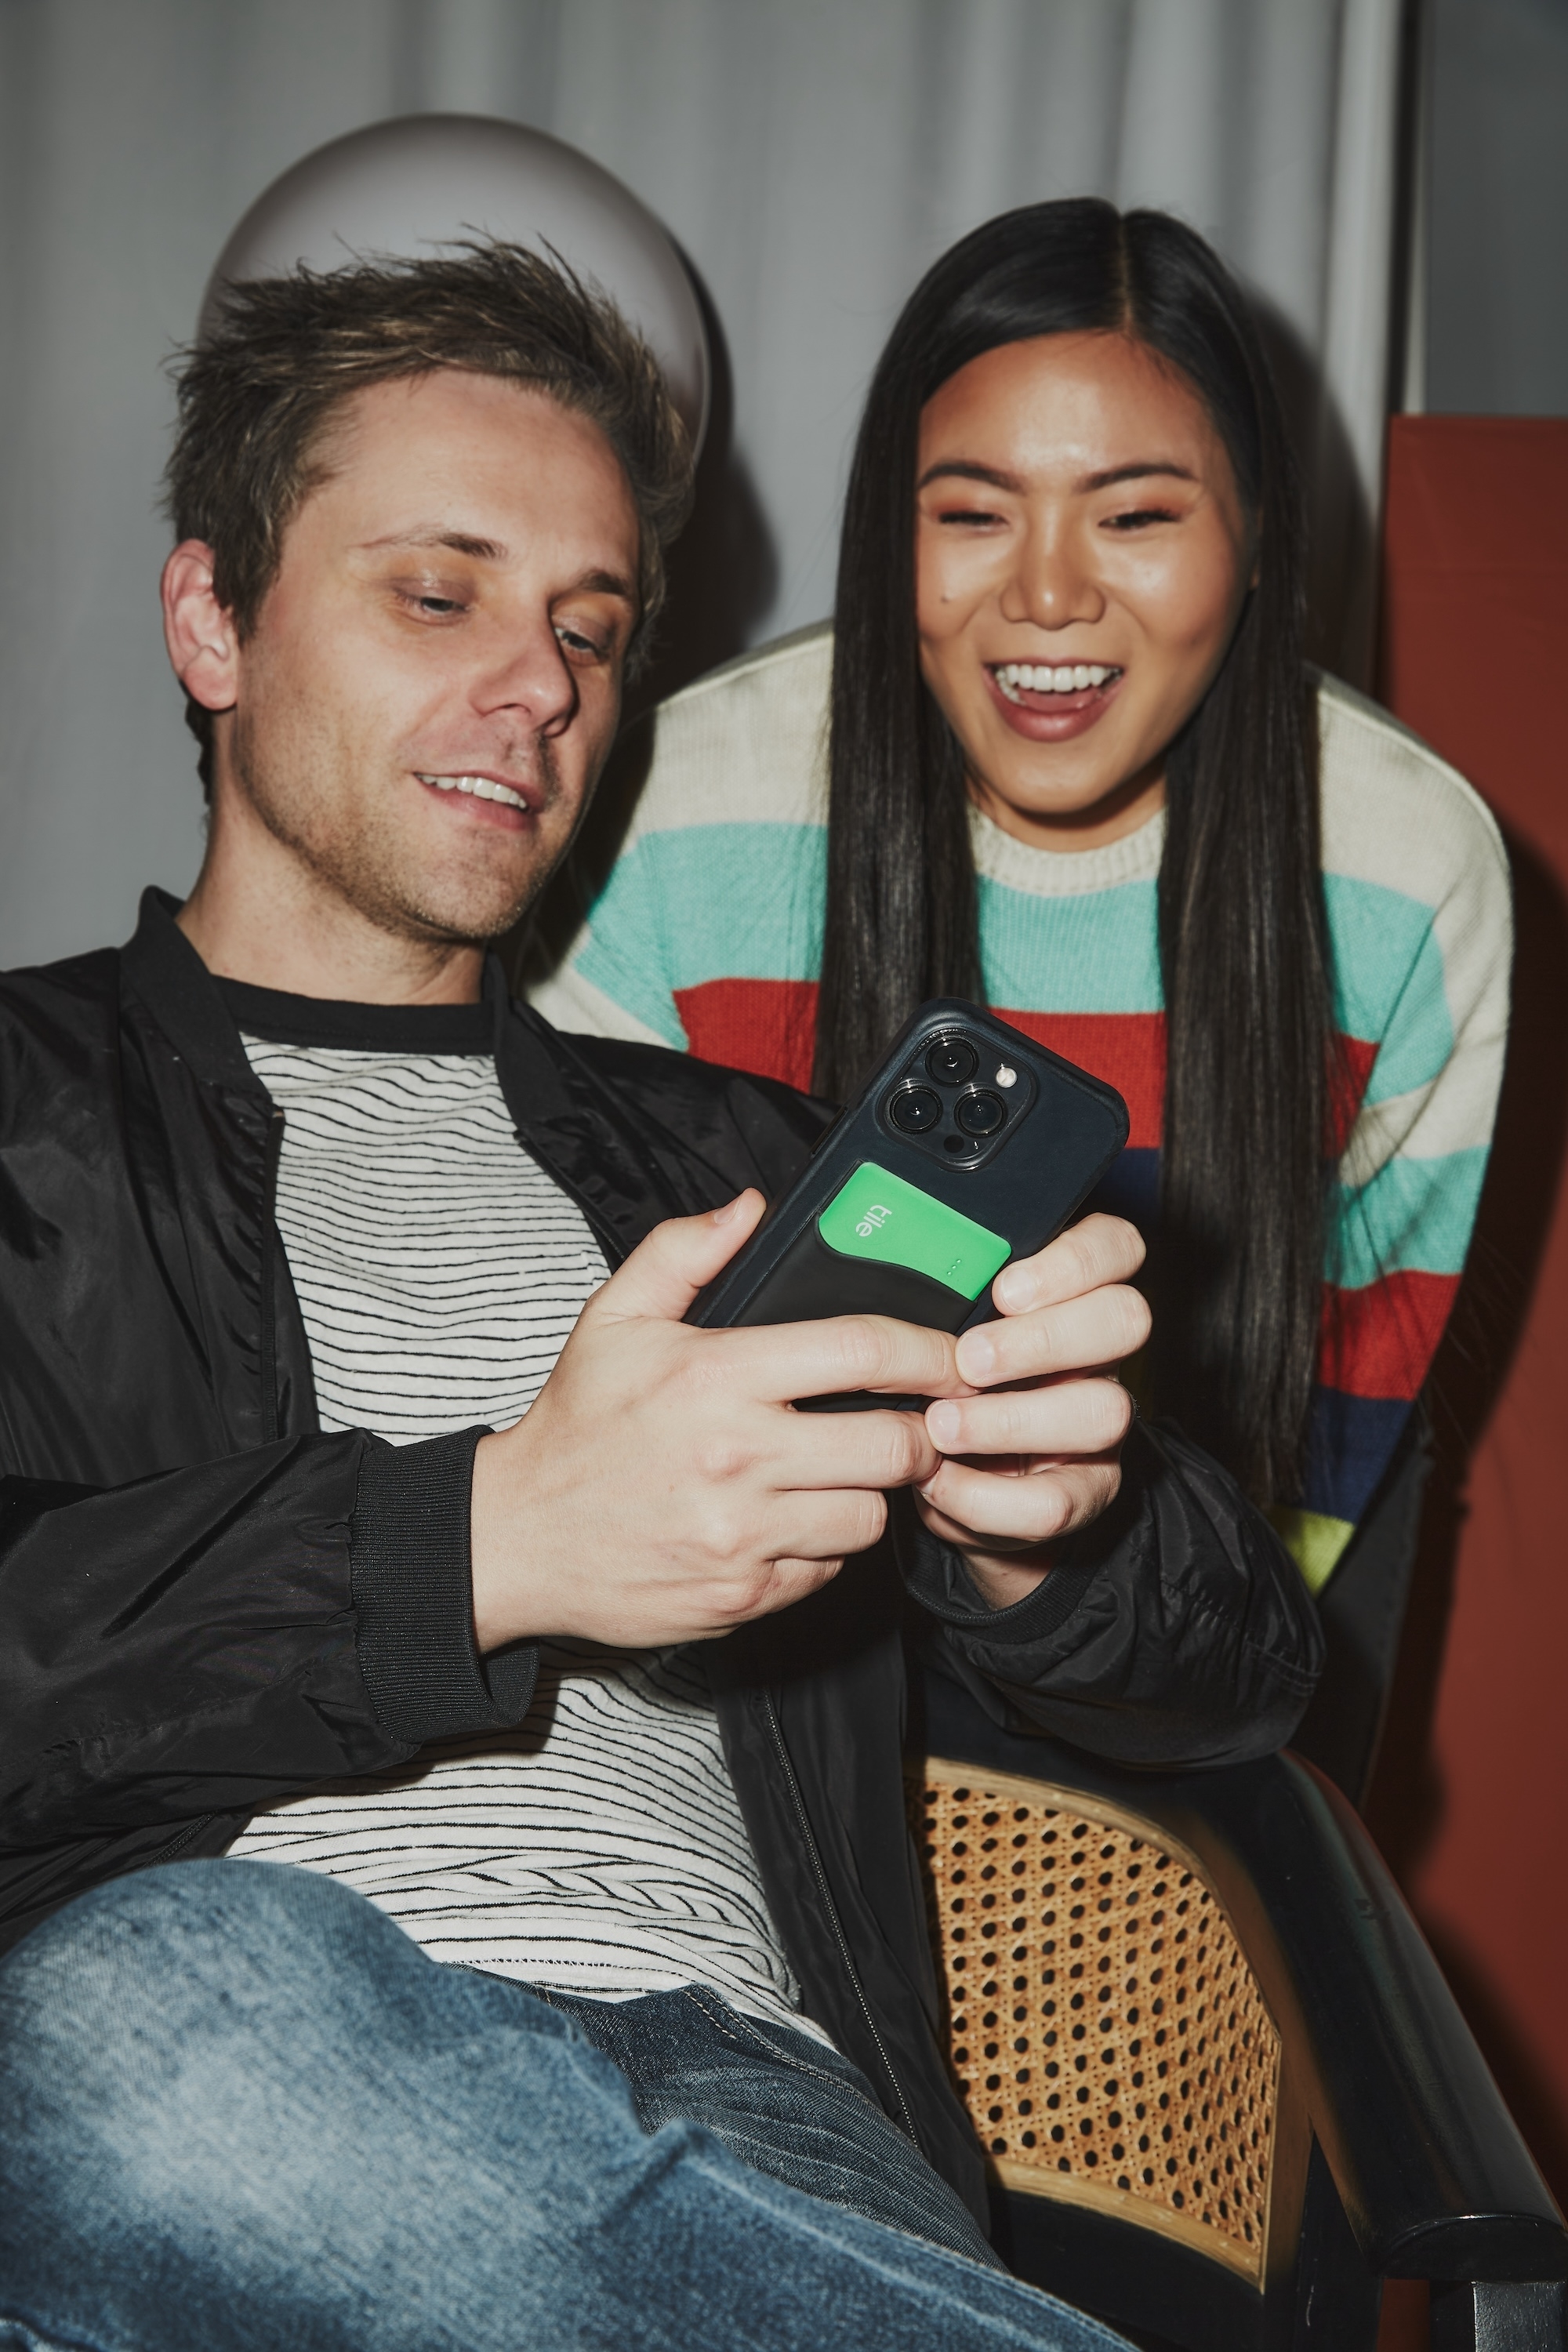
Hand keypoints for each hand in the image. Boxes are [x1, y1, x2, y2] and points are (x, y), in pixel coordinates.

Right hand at [470, 1191, 960, 1650]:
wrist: (517, 1538)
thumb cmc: (573, 1428)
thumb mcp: (613, 1320)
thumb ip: (684, 1253)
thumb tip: (749, 1208)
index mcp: (716, 1376)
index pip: (861, 1351)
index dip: (928, 1352)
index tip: (951, 1355)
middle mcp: (737, 1456)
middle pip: (893, 1445)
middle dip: (918, 1434)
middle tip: (907, 1425)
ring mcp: (744, 1533)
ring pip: (871, 1515)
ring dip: (870, 1494)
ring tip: (837, 1473)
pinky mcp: (744, 1594)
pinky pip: (830, 1569)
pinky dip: (825, 1546)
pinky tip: (789, 1520)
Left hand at [916, 1214, 1149, 1609]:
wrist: (946, 1481)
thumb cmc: (931, 1380)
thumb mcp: (930, 1325)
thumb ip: (931, 1289)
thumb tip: (876, 1251)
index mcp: (1066, 1293)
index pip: (1116, 1247)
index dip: (1075, 1260)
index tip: (1005, 1288)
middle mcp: (1095, 1353)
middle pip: (1125, 1319)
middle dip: (1043, 1338)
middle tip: (968, 1358)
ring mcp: (1095, 1422)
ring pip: (1103, 1411)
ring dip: (1013, 1418)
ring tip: (941, 1425)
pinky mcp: (1081, 1492)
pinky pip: (1057, 1500)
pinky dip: (989, 1496)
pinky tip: (940, 1482)